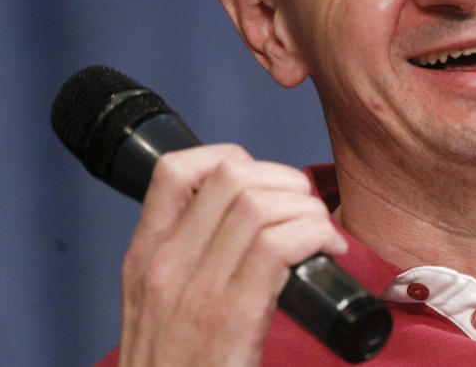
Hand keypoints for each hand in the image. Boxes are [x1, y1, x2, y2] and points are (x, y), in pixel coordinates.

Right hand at [117, 144, 347, 365]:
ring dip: (306, 208)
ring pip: (258, 203)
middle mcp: (164, 265)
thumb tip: (253, 224)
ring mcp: (194, 291)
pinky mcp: (229, 317)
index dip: (231, 159)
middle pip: (230, 175)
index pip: (175, 170)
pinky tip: (329, 254)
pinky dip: (315, 235)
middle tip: (306, 212)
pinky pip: (278, 243)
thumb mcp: (163, 311)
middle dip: (285, 180)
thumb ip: (191, 265)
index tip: (266, 186)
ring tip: (321, 236)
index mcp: (146, 258)